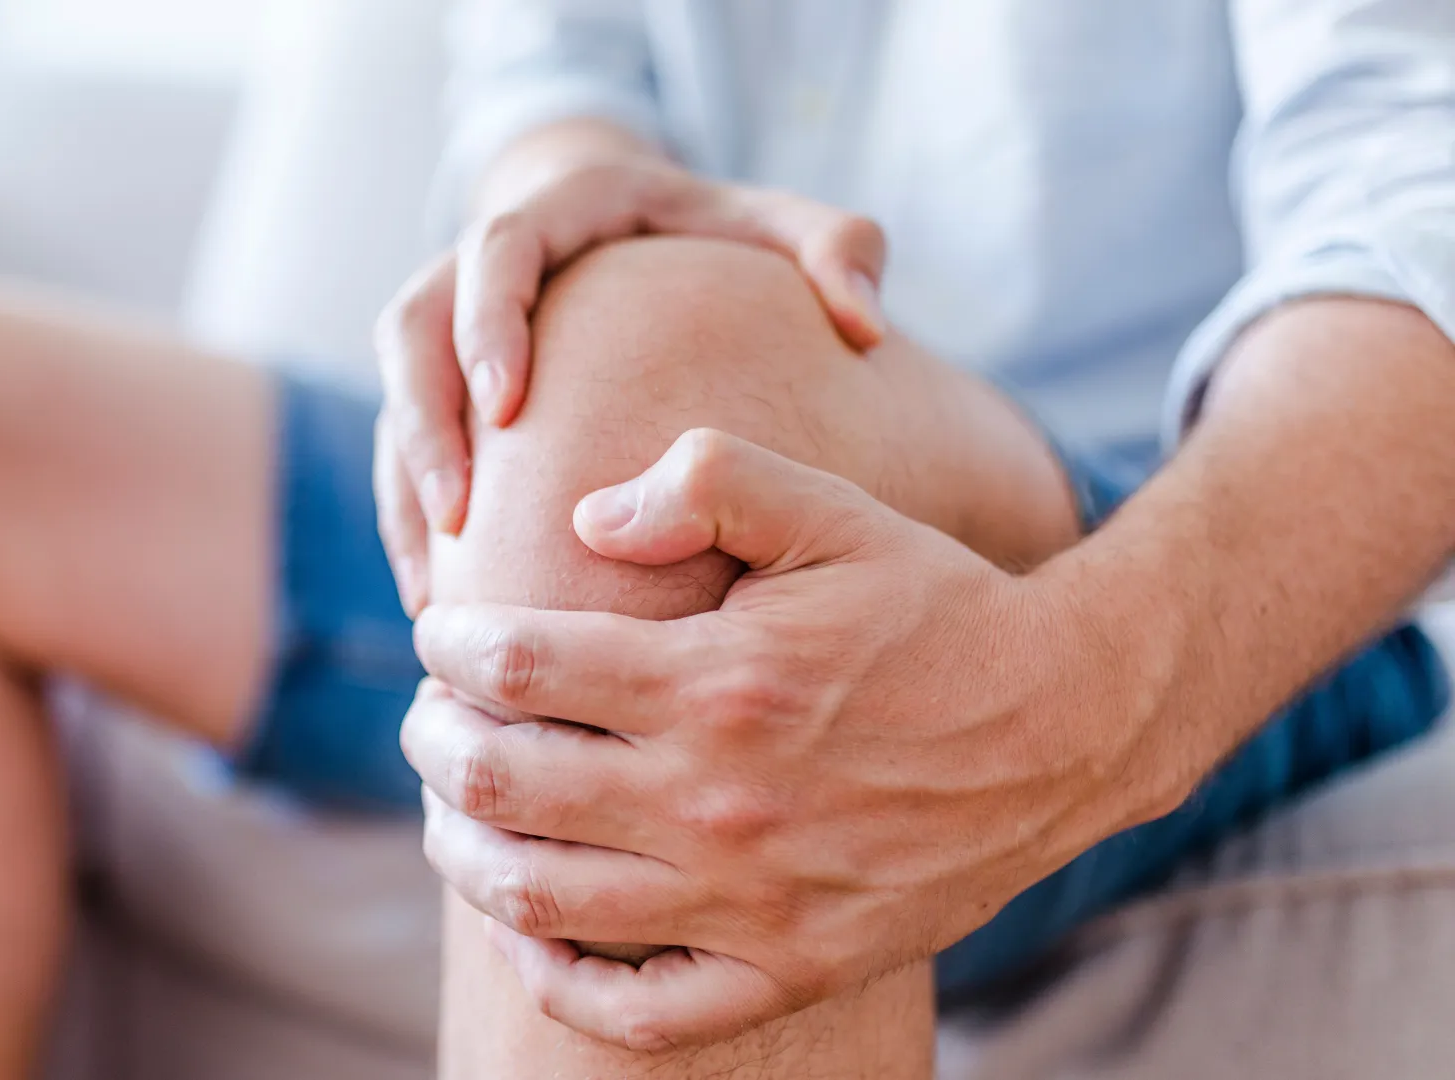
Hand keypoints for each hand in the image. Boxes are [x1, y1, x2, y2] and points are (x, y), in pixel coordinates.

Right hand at [373, 157, 888, 614]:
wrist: (639, 227)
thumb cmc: (717, 236)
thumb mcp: (779, 227)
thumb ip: (836, 251)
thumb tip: (864, 322)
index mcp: (557, 212)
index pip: (497, 250)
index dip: (488, 325)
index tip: (509, 405)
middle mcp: (480, 262)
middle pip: (412, 329)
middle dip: (425, 422)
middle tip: (460, 511)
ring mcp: (450, 327)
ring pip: (396, 401)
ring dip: (406, 490)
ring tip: (434, 585)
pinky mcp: (439, 386)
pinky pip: (403, 453)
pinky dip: (411, 521)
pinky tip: (438, 597)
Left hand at [400, 429, 1177, 1049]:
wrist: (1065, 725)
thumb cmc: (936, 608)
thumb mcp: (833, 512)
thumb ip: (706, 482)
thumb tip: (585, 519)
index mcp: (718, 681)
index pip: (518, 666)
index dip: (452, 643)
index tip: (441, 632)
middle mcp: (718, 801)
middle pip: (500, 782)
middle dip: (432, 740)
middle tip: (427, 715)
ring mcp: (750, 900)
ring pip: (540, 897)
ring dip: (462, 848)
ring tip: (449, 807)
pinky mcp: (789, 967)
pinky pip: (637, 1010)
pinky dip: (557, 980)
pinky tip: (527, 932)